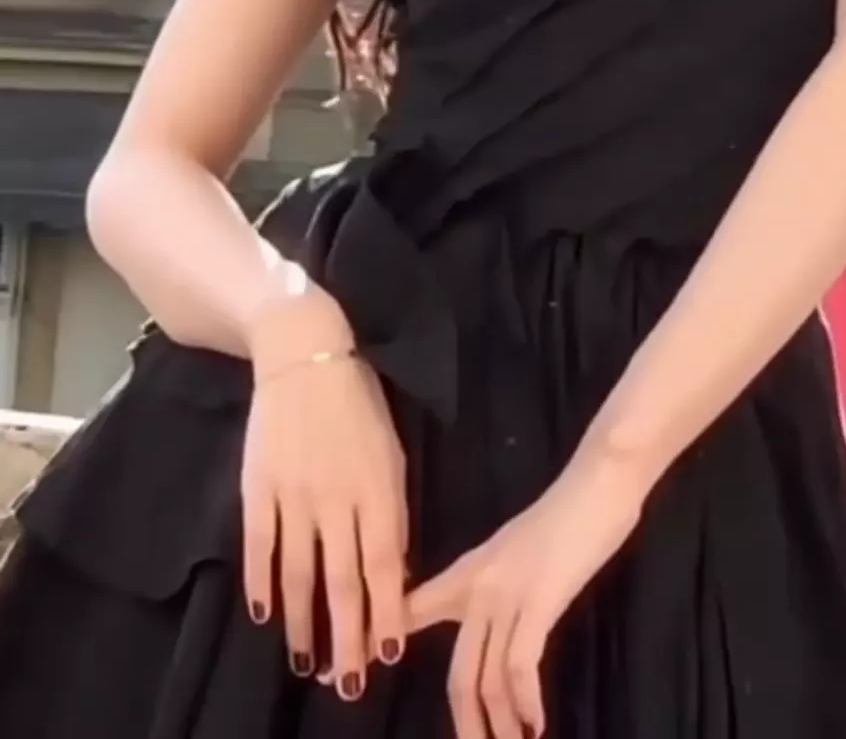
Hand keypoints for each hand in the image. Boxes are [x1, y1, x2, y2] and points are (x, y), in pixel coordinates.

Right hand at [241, 286, 407, 702]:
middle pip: (344, 581)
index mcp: (378, 488)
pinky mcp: (259, 486)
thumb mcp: (391, 453)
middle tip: (349, 685)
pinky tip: (263, 615)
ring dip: (304, 623)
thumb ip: (390, 511)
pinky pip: (259, 545)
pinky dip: (261, 583)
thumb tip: (390, 571)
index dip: (386, 614)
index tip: (387, 655)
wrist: (305, 354)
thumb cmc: (359, 405)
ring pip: (299, 574)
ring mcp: (295, 494)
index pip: (385, 566)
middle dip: (349, 638)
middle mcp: (338, 498)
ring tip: (308, 663)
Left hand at [405, 445, 645, 738]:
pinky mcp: (539, 601)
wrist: (598, 481)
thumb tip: (489, 616)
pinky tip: (534, 724)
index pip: (411, 610)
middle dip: (464, 720)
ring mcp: (507, 595)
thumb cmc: (568, 512)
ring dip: (498, 723)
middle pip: (457, 670)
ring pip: (487, 677)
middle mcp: (479, 587)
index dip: (379, 643)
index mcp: (469, 571)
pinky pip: (519, 665)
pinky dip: (525, 702)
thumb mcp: (517, 549)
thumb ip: (496, 582)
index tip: (347, 672)